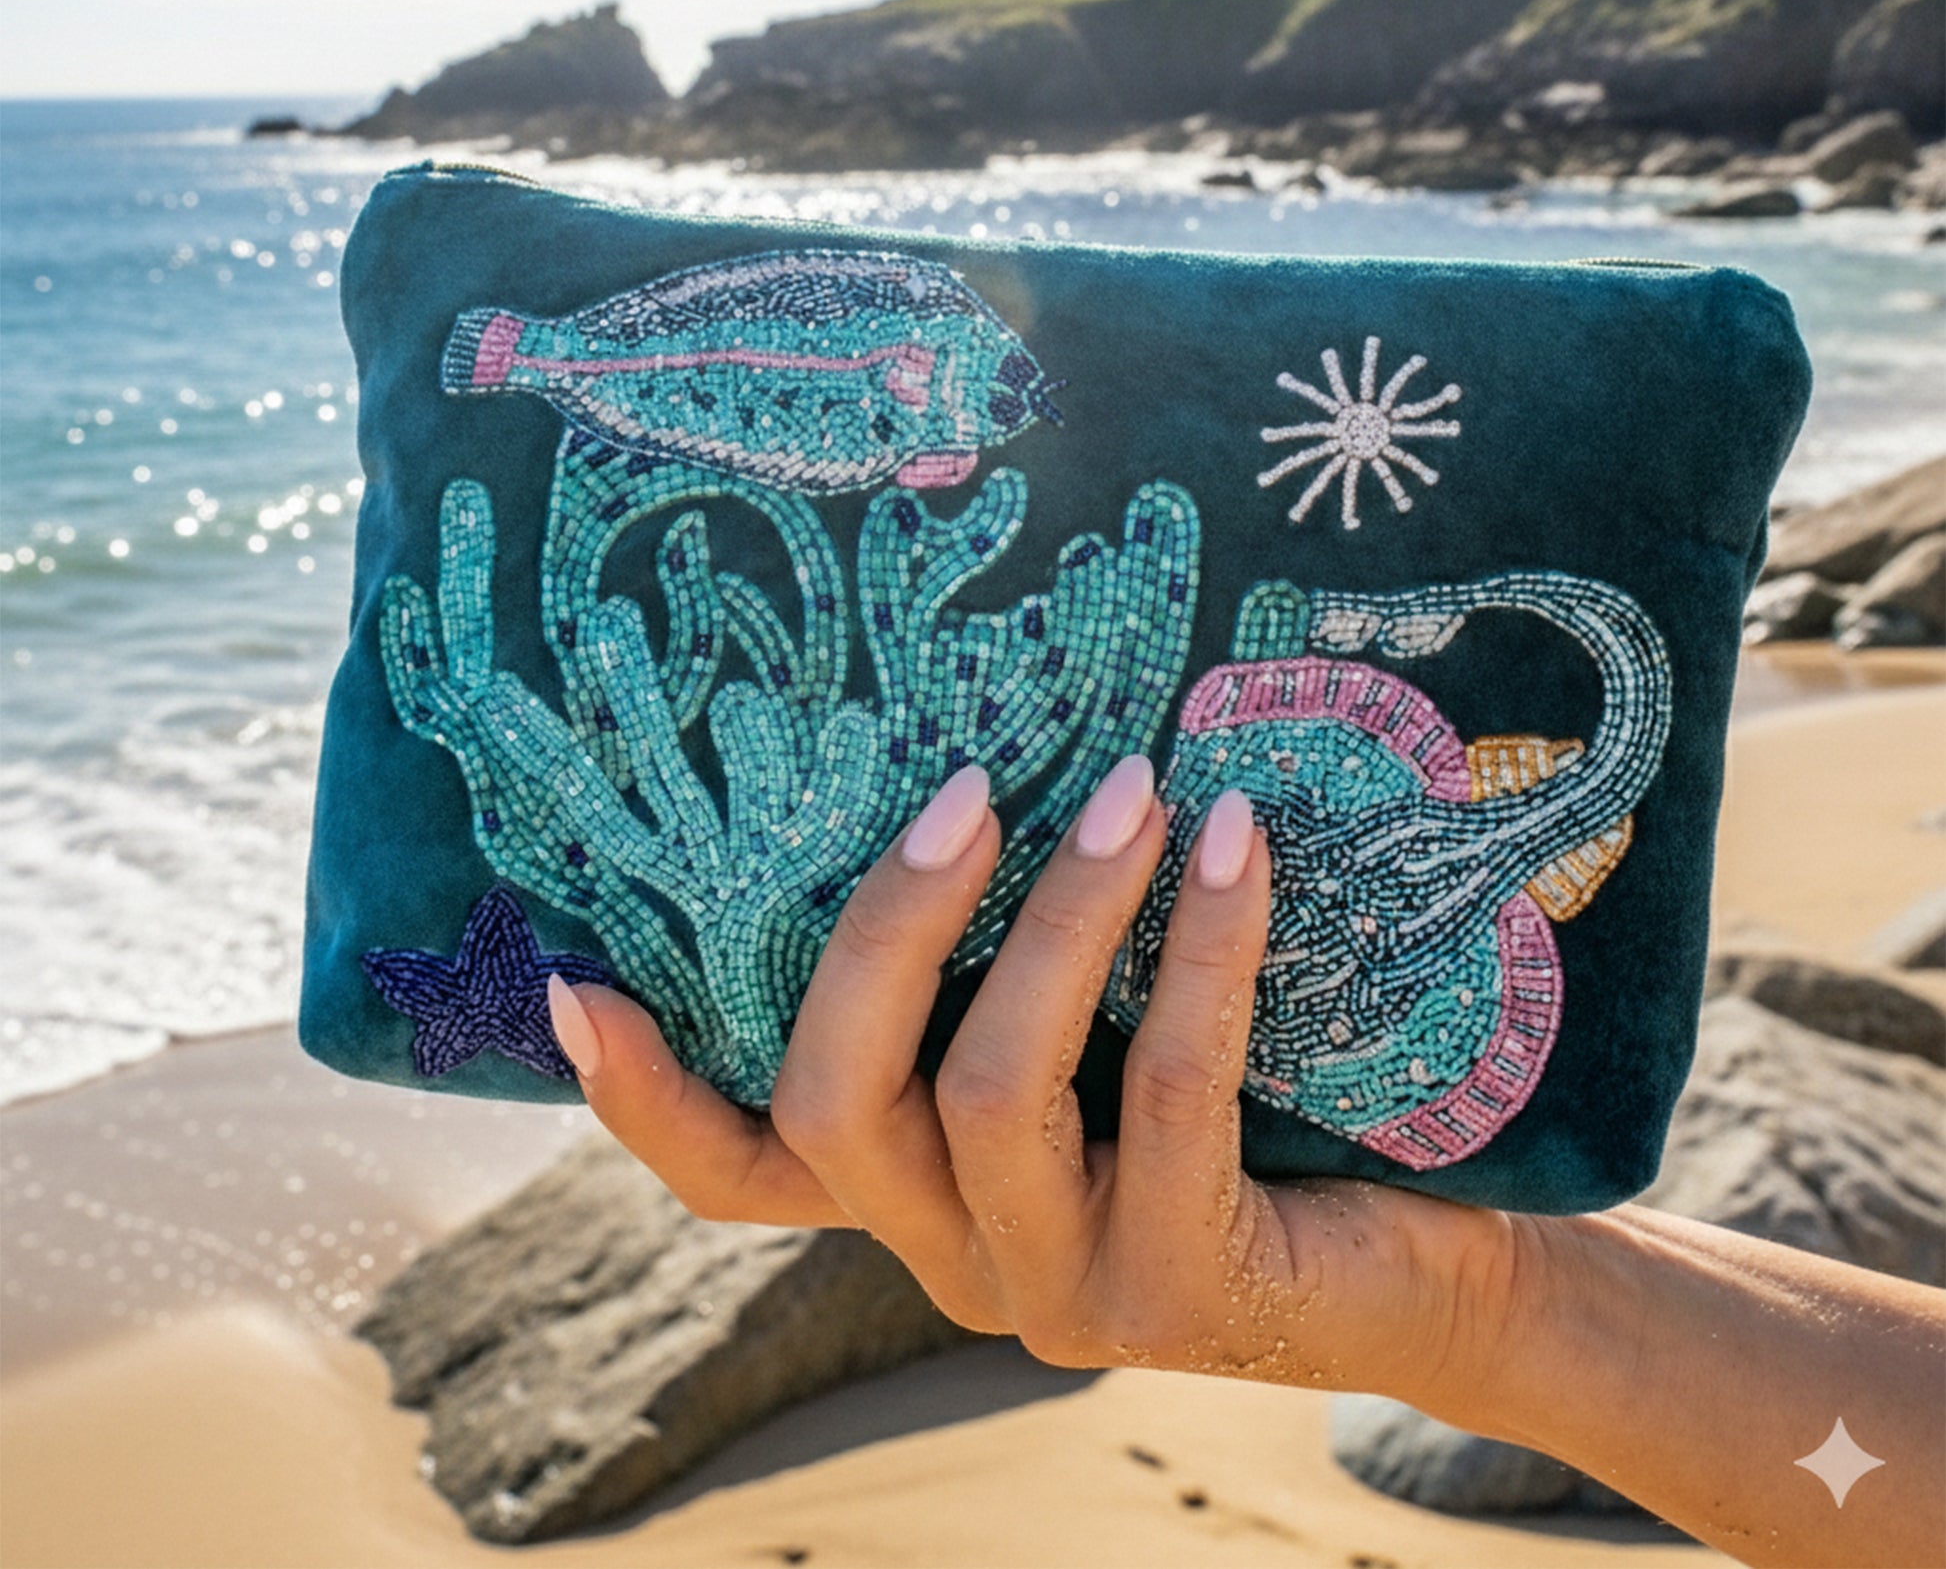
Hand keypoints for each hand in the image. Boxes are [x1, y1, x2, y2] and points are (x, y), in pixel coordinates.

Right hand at [547, 758, 1521, 1405]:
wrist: (1423, 1253)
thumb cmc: (1251, 1110)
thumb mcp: (1099, 1036)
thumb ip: (1014, 966)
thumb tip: (968, 762)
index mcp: (913, 1195)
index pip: (737, 1175)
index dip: (642, 1100)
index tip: (572, 983)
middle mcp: (954, 1256)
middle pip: (834, 1102)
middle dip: (888, 927)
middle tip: (967, 785)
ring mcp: (1059, 1290)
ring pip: (990, 1087)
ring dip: (1062, 914)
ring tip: (1133, 785)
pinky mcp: (1184, 1288)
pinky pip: (1166, 1087)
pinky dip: (1197, 945)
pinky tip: (1235, 842)